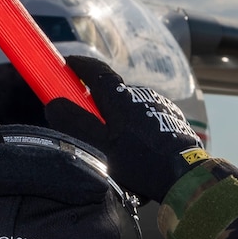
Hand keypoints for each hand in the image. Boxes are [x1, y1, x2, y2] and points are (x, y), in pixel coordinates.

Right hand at [44, 56, 207, 201]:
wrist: (184, 174)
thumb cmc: (141, 161)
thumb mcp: (101, 146)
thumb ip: (76, 123)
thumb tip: (53, 104)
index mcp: (120, 97)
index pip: (95, 70)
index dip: (78, 65)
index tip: (66, 64)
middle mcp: (140, 94)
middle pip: (110, 90)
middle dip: (95, 99)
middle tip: (83, 117)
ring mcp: (157, 104)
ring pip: (127, 105)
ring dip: (116, 116)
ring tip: (112, 143)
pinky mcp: (170, 117)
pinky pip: (143, 115)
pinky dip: (133, 124)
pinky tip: (134, 146)